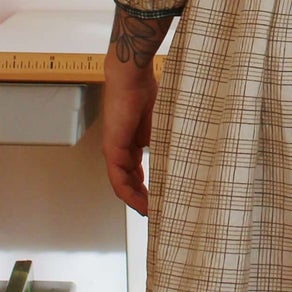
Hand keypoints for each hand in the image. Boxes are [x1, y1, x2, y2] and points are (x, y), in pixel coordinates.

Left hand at [102, 63, 156, 212]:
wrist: (132, 77)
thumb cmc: (147, 93)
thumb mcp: (160, 125)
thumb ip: (163, 143)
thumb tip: (179, 158)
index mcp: (130, 144)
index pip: (135, 174)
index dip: (145, 189)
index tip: (159, 200)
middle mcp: (119, 150)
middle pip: (128, 183)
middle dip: (142, 199)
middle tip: (158, 212)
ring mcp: (113, 151)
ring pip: (123, 185)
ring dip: (137, 201)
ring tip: (152, 213)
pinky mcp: (112, 150)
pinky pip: (118, 180)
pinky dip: (130, 194)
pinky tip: (142, 204)